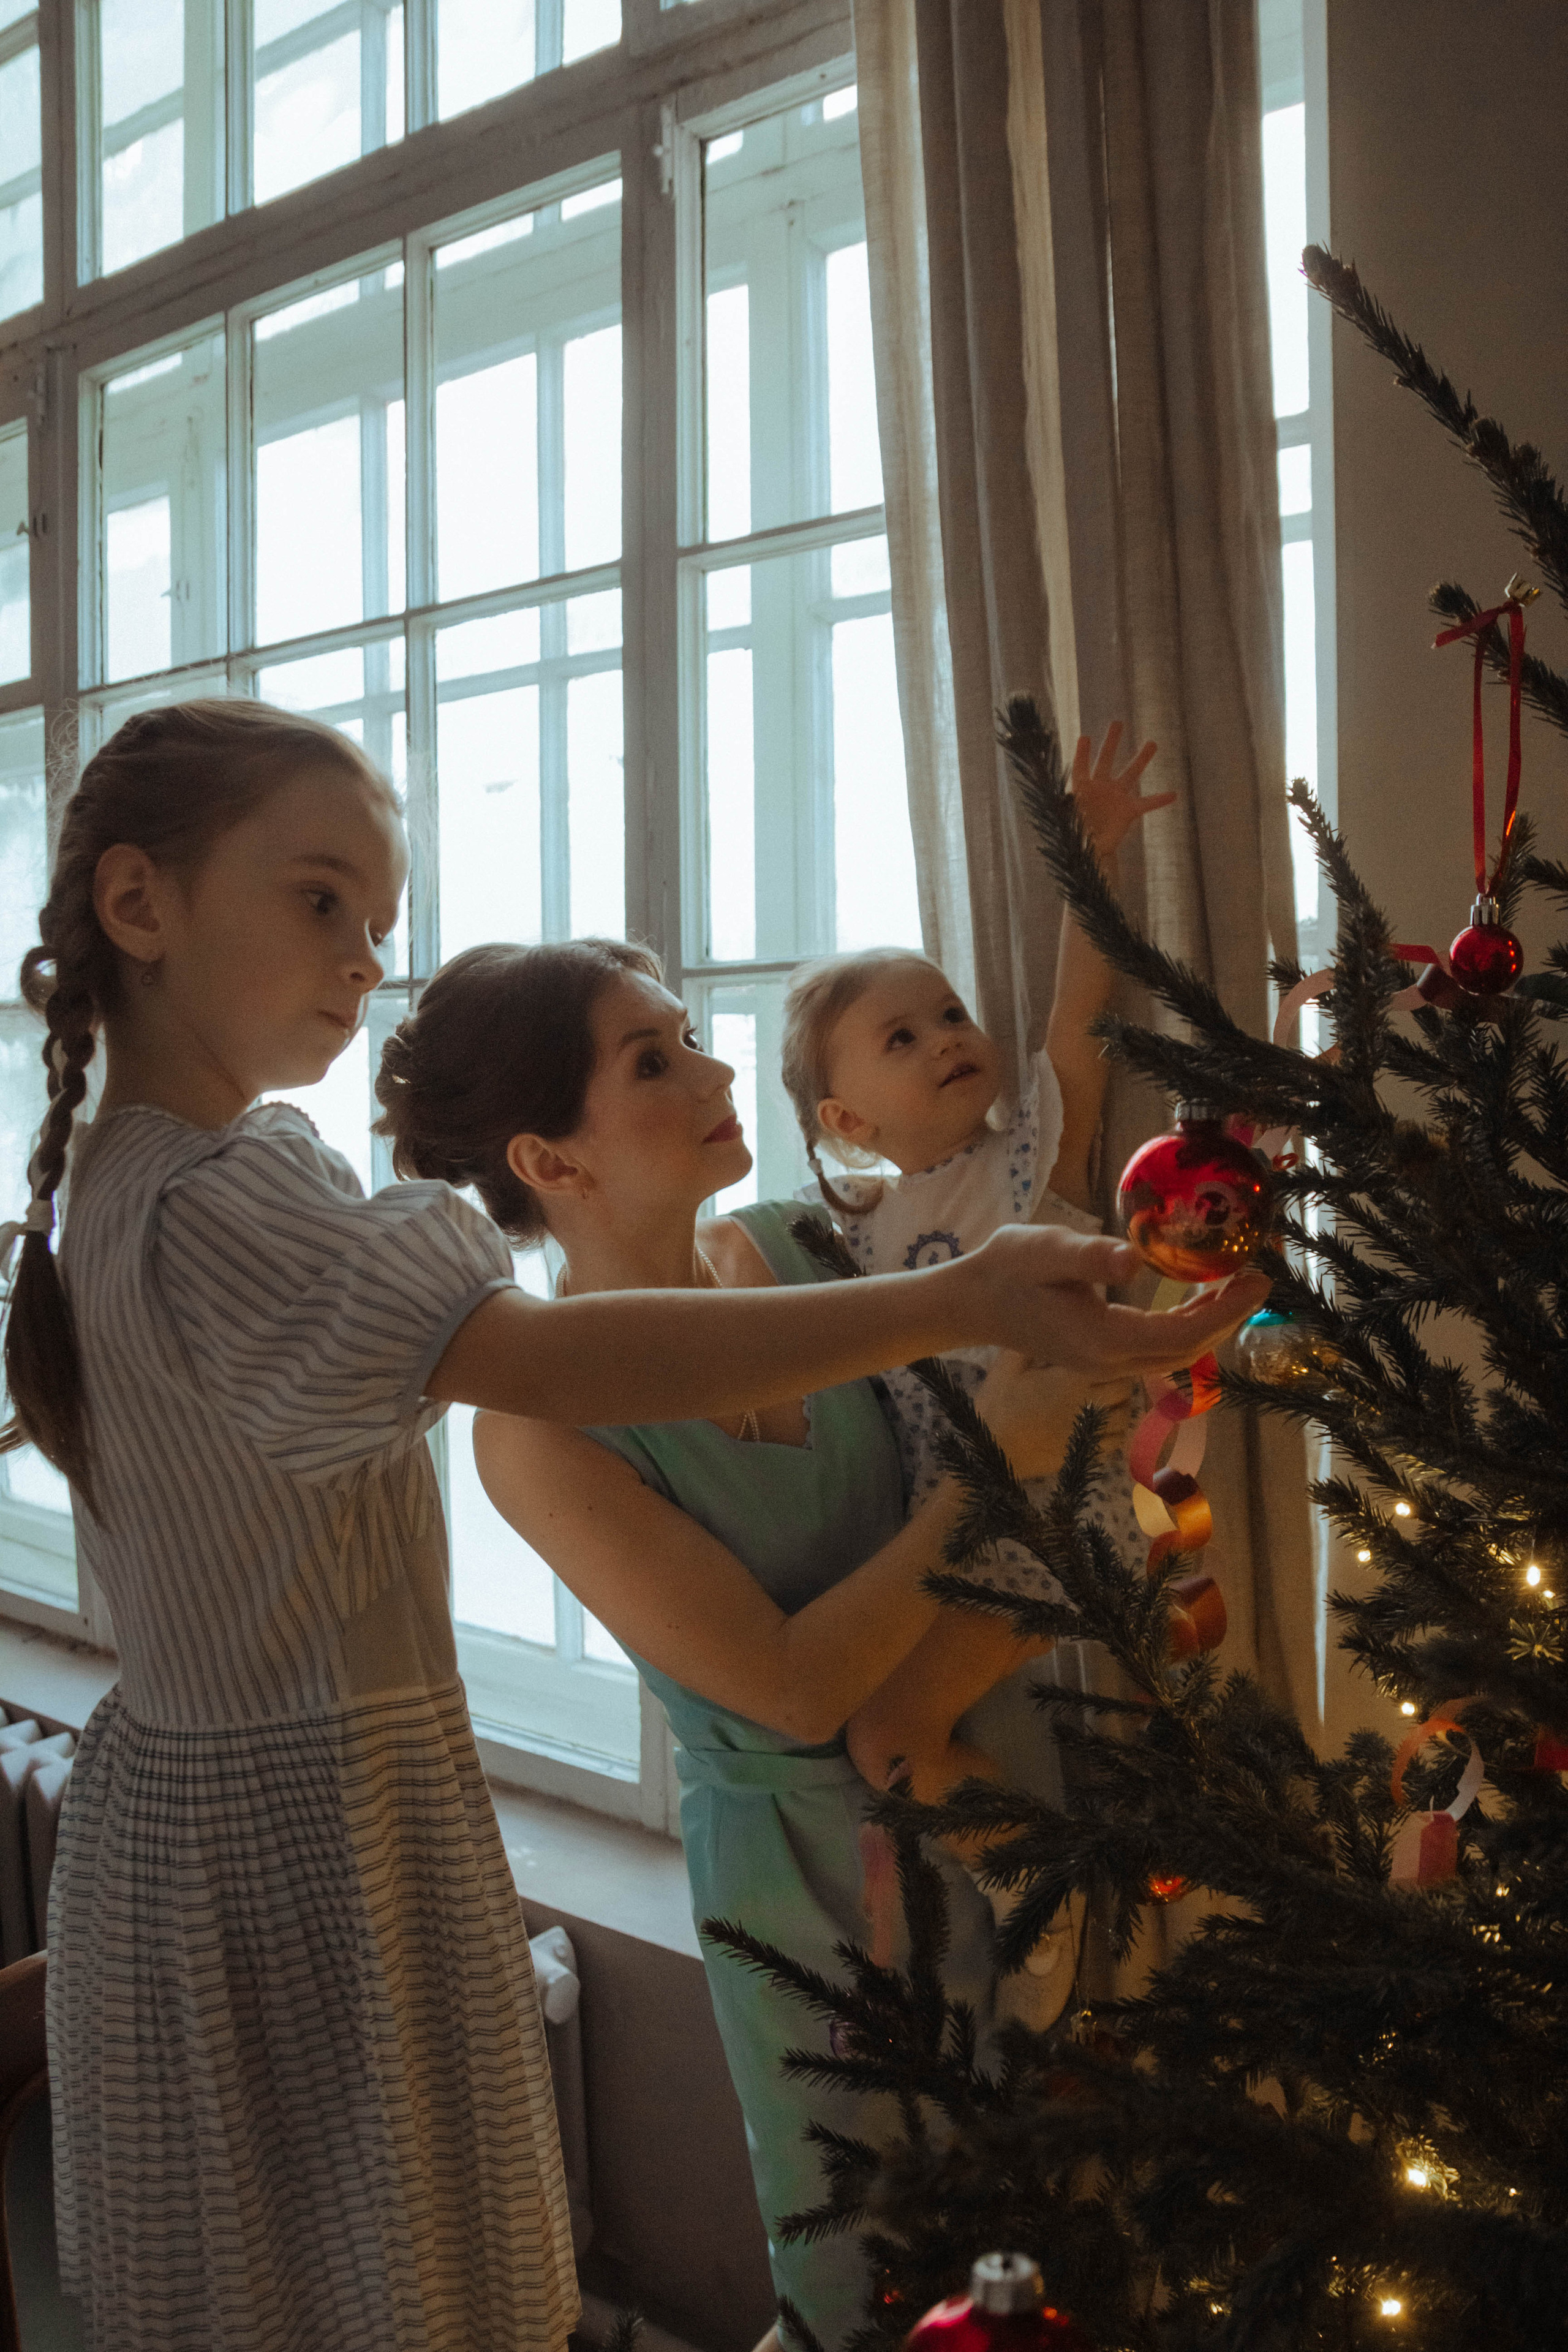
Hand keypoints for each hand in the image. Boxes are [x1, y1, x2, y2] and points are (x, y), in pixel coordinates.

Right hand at [954, 1225, 1269, 1377]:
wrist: (968, 1301)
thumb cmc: (1005, 1268)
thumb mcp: (1046, 1250)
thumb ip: (1091, 1257)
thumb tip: (1135, 1259)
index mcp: (1101, 1339)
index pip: (1180, 1333)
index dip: (1225, 1311)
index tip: (1257, 1279)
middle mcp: (1107, 1362)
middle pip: (1185, 1351)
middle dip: (1227, 1319)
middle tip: (1257, 1279)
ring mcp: (1102, 1365)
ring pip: (1173, 1355)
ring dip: (1209, 1325)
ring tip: (1233, 1287)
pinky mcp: (1097, 1358)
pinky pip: (1155, 1349)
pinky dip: (1185, 1328)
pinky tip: (1193, 1300)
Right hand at [977, 1355, 1133, 1482]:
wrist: (992, 1449)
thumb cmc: (999, 1403)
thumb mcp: (1010, 1363)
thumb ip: (1038, 1340)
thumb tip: (1059, 1321)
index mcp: (1073, 1378)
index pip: (1115, 1362)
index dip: (1112, 1355)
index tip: (1100, 1351)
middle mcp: (1090, 1403)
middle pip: (1124, 1387)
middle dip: (1117, 1378)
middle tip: (1100, 1372)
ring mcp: (1092, 1431)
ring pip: (1125, 1412)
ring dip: (1118, 1402)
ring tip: (1100, 1395)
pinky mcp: (1090, 1452)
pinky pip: (1118, 1437)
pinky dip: (1114, 1427)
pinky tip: (1098, 1419)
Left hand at [1070, 721, 1174, 862]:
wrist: (1090, 850)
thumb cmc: (1075, 836)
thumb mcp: (1068, 824)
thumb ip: (1068, 812)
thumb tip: (1066, 802)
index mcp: (1082, 790)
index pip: (1081, 769)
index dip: (1082, 755)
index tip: (1085, 738)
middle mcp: (1100, 788)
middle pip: (1106, 761)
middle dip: (1111, 742)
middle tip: (1117, 723)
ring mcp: (1117, 797)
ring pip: (1130, 774)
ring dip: (1141, 759)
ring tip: (1152, 743)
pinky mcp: (1129, 811)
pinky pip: (1146, 803)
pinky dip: (1159, 800)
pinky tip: (1173, 794)